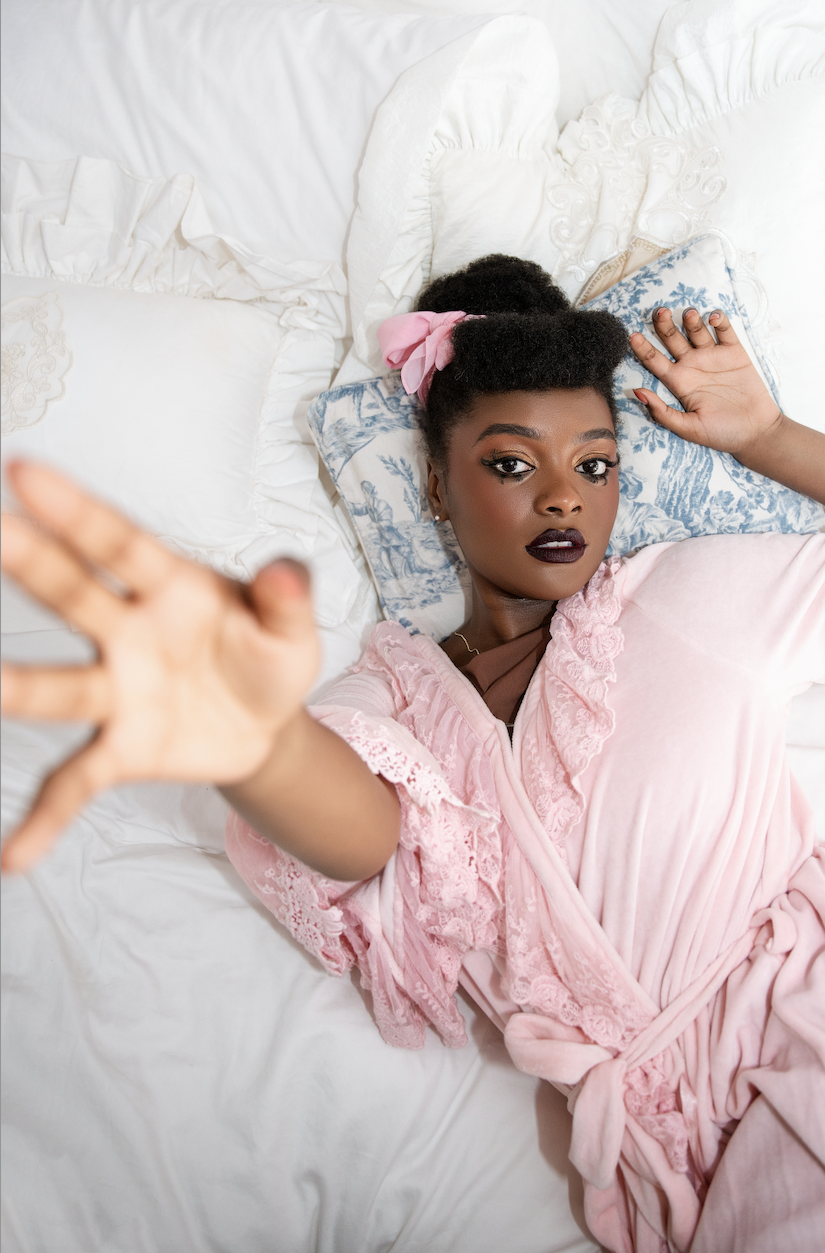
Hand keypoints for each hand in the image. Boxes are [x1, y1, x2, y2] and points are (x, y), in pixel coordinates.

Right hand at [0, 462, 319, 873]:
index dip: (76, 510)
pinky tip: (12, 857)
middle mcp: (128, 630)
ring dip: (18, 690)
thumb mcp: (292, 627)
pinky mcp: (120, 747)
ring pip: (61, 688)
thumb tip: (287, 570)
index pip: (119, 542)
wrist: (266, 720)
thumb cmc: (270, 653)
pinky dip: (45, 817)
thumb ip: (287, 597)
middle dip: (32, 565)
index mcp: (171, 585)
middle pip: (74, 595)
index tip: (23, 472)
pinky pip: (76, 781)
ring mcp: (117, 690)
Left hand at [629, 307, 781, 456]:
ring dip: (691, 319)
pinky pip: (724, 331)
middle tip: (661, 312)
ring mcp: (712, 357)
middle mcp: (692, 365)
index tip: (633, 336)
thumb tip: (637, 392)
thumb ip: (662, 413)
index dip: (642, 347)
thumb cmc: (721, 434)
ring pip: (696, 330)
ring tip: (690, 315)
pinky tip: (714, 318)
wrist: (756, 432)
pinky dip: (719, 321)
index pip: (653, 360)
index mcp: (678, 381)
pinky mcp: (734, 352)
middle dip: (664, 324)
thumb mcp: (688, 428)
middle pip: (671, 338)